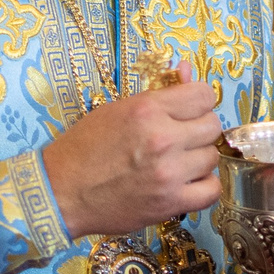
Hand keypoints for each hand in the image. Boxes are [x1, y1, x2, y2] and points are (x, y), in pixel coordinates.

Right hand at [40, 64, 224, 236]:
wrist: (62, 192)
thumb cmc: (84, 148)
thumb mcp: (117, 109)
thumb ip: (157, 93)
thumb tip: (186, 70)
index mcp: (147, 110)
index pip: (203, 95)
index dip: (197, 102)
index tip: (188, 110)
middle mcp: (163, 138)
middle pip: (212, 125)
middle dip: (198, 129)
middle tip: (180, 137)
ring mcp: (169, 173)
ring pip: (212, 157)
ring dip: (198, 158)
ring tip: (177, 161)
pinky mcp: (170, 203)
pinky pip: (211, 190)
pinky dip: (203, 186)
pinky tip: (186, 182)